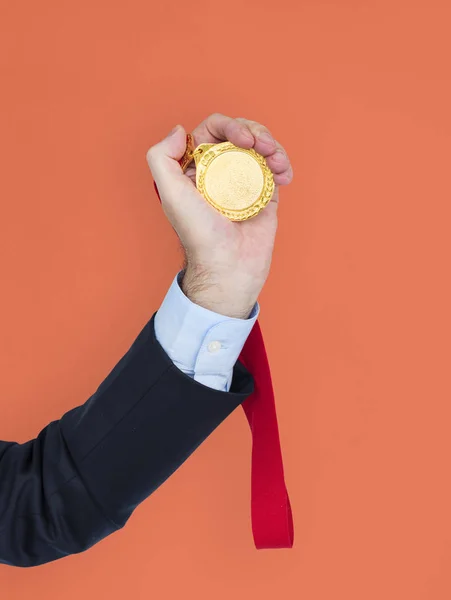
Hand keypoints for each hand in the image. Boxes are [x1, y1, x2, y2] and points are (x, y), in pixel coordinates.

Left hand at [146, 114, 292, 318]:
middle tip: (263, 147)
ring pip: (261, 148)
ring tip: (278, 162)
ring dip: (273, 146)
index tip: (243, 141)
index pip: (213, 131)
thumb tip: (180, 130)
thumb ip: (161, 157)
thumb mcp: (170, 194)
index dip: (229, 126)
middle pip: (240, 134)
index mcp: (197, 168)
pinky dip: (283, 165)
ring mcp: (243, 182)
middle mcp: (219, 172)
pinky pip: (276, 170)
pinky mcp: (264, 195)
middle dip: (256, 132)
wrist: (229, 267)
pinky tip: (285, 175)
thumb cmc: (199, 234)